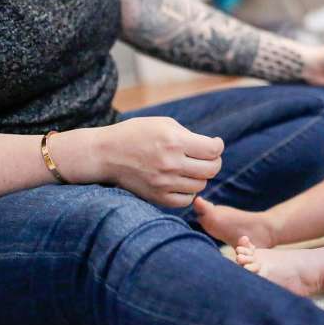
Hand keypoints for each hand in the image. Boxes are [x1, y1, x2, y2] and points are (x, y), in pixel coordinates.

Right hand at [95, 116, 222, 206]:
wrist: (105, 154)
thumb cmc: (135, 134)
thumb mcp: (163, 123)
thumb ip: (189, 135)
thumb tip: (211, 148)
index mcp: (174, 141)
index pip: (213, 150)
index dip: (218, 146)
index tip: (214, 144)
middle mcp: (171, 163)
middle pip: (211, 169)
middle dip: (214, 162)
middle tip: (206, 157)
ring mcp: (164, 183)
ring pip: (201, 185)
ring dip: (200, 177)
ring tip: (190, 168)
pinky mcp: (157, 197)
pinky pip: (186, 200)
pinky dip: (188, 192)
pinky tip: (182, 182)